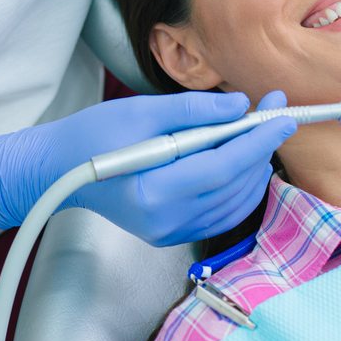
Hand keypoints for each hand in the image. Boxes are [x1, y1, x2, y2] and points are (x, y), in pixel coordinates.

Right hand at [0, 90, 293, 245]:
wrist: (58, 170)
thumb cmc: (92, 135)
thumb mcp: (140, 111)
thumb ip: (193, 110)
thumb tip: (240, 106)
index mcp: (152, 193)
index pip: (222, 169)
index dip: (257, 141)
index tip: (282, 115)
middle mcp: (165, 221)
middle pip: (233, 185)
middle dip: (260, 147)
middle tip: (273, 110)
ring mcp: (170, 232)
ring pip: (234, 201)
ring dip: (254, 165)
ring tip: (256, 129)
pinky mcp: (173, 233)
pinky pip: (222, 211)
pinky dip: (239, 185)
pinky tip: (240, 158)